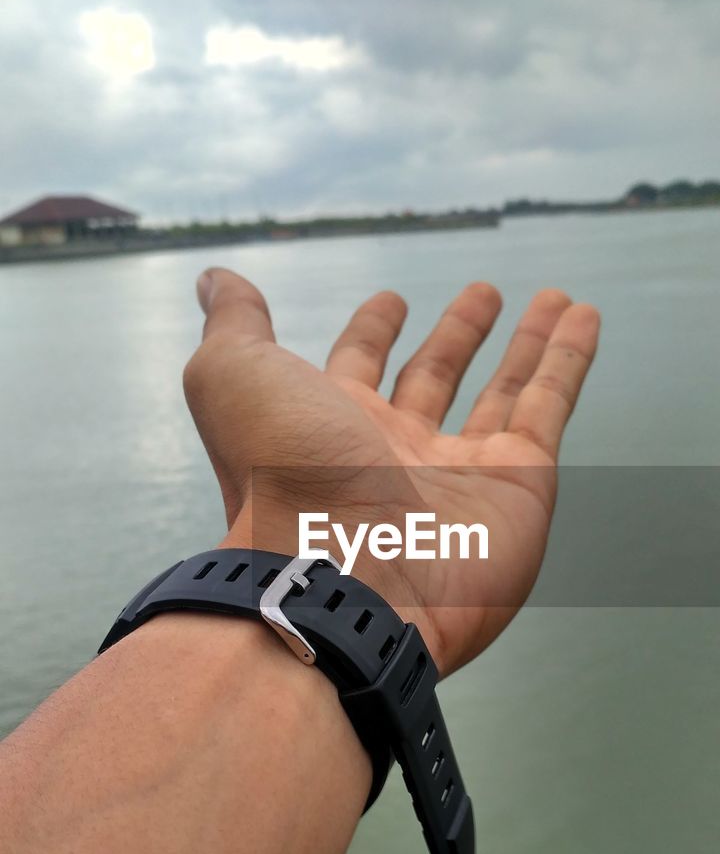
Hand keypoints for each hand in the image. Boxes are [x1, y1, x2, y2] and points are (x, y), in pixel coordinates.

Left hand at [184, 269, 599, 675]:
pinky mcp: (521, 486)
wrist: (344, 575)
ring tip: (556, 299)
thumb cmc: (279, 476)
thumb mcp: (233, 378)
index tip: (390, 300)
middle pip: (433, 382)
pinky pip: (548, 408)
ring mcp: (461, 475)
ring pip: (503, 394)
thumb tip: (214, 278)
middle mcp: (394, 454)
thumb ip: (234, 324)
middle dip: (455, 338)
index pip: (356, 368)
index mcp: (326, 429)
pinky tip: (582, 316)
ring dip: (527, 345)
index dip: (372, 333)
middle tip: (481, 294)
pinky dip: (568, 360)